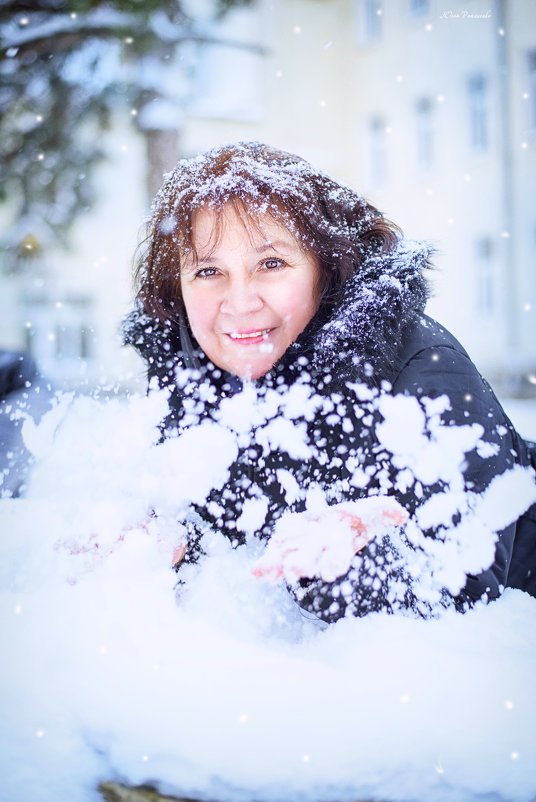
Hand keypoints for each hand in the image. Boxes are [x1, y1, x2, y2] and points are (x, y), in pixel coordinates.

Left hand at [251, 496, 407, 583]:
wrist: (329, 525)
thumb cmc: (351, 521)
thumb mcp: (369, 511)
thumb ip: (384, 509)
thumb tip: (402, 514)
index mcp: (337, 544)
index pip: (338, 555)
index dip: (334, 562)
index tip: (329, 571)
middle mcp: (317, 551)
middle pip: (309, 558)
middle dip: (302, 563)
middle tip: (295, 570)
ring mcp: (298, 551)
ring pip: (287, 561)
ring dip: (278, 567)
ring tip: (265, 572)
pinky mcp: (281, 548)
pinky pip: (272, 559)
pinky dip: (265, 568)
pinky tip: (256, 574)